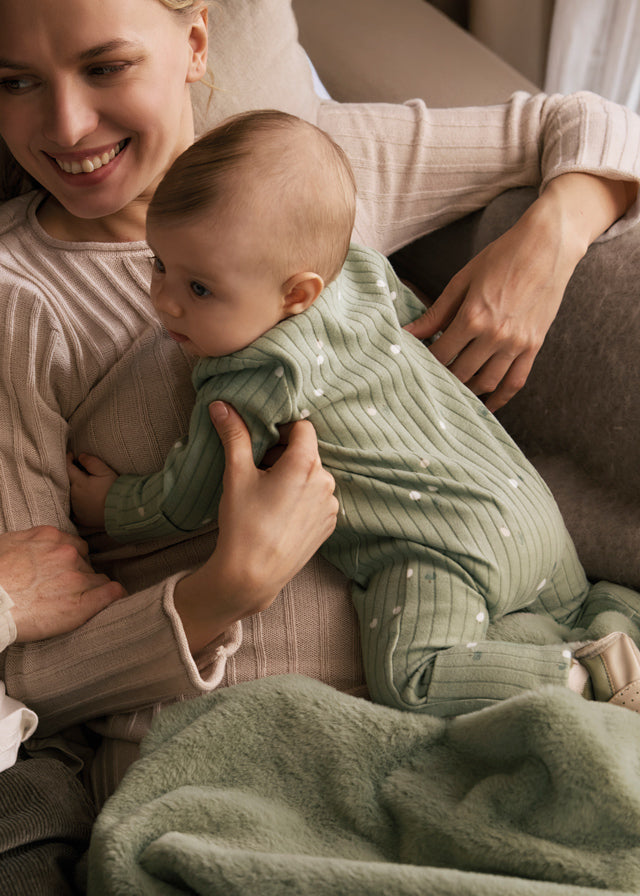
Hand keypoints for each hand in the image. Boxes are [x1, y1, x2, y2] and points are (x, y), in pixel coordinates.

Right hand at [0, 526, 125, 641]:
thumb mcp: (7, 544)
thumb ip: (29, 541)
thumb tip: (33, 546)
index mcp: (50, 536)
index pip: (74, 546)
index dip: (70, 561)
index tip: (64, 573)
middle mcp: (67, 553)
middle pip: (86, 564)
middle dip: (78, 576)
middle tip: (63, 592)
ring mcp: (76, 577)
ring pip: (98, 580)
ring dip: (91, 589)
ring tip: (75, 603)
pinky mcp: (80, 604)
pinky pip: (111, 593)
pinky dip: (113, 596)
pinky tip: (113, 598)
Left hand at [67, 452, 117, 528]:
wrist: (122, 510)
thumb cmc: (114, 489)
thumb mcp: (105, 471)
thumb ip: (91, 462)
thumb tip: (80, 456)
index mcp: (79, 483)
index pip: (67, 468)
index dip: (68, 459)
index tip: (71, 455)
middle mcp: (74, 496)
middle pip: (68, 482)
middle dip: (73, 475)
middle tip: (81, 470)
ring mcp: (76, 508)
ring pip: (71, 495)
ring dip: (75, 489)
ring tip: (86, 486)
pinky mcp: (80, 519)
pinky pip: (74, 510)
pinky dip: (77, 504)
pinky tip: (85, 501)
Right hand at [174, 402, 338, 651]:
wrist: (252, 575)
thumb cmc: (243, 524)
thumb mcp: (236, 474)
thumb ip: (234, 435)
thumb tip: (221, 405)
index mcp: (305, 463)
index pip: (302, 427)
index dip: (281, 430)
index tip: (262, 443)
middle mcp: (325, 481)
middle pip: (307, 451)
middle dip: (283, 455)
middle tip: (257, 472)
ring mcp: (330, 504)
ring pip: (313, 475)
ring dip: (293, 477)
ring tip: (267, 496)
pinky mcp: (329, 524)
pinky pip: (317, 498)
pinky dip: (302, 497)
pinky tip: (279, 513)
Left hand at [405, 173, 636, 411]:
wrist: (547, 245)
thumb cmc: (502, 257)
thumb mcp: (463, 280)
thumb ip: (436, 312)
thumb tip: (408, 333)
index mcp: (473, 316)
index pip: (441, 354)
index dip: (426, 362)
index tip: (417, 364)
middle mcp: (495, 335)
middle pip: (461, 372)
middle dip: (443, 378)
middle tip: (432, 380)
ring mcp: (517, 343)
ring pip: (487, 382)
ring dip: (468, 391)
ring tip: (454, 389)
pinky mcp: (534, 345)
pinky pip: (516, 381)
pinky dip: (500, 397)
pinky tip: (488, 404)